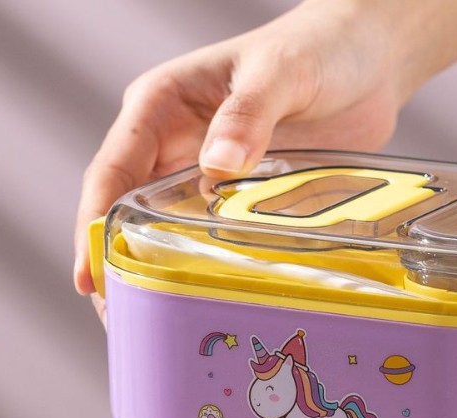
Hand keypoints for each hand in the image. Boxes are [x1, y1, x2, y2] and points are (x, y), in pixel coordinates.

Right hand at [73, 0, 456, 303]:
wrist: (366, 62)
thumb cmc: (317, 50)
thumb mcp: (280, 73)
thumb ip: (249, 114)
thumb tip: (216, 165)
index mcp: (163, 106)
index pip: (113, 171)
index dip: (95, 225)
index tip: (89, 274)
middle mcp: (175, 143)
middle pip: (126, 212)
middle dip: (117, 264)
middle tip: (120, 320)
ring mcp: (206, 175)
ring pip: (164, 232)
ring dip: (156, 275)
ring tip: (153, 328)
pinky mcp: (241, 198)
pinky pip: (213, 239)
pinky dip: (203, 270)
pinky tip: (204, 304)